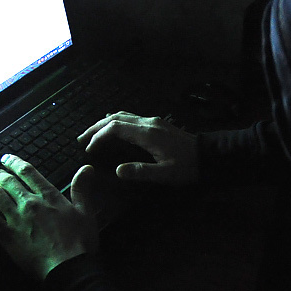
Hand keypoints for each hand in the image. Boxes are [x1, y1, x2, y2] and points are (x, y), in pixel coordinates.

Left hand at [0, 154, 97, 281]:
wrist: (67, 267)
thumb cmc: (80, 241)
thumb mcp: (85, 212)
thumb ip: (81, 188)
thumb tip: (86, 167)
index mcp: (48, 196)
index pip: (28, 172)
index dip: (15, 163)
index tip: (6, 159)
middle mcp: (30, 203)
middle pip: (9, 182)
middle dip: (0, 174)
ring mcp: (16, 219)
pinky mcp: (7, 236)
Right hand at [77, 111, 198, 184]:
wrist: (209, 156)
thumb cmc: (188, 167)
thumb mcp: (165, 175)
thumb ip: (141, 172)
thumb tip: (117, 170)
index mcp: (147, 134)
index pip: (115, 128)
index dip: (99, 137)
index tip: (89, 150)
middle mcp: (148, 122)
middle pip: (115, 118)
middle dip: (96, 127)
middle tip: (81, 139)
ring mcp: (153, 121)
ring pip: (122, 115)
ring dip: (104, 123)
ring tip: (91, 134)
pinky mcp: (156, 123)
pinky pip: (130, 118)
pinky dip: (115, 123)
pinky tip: (112, 130)